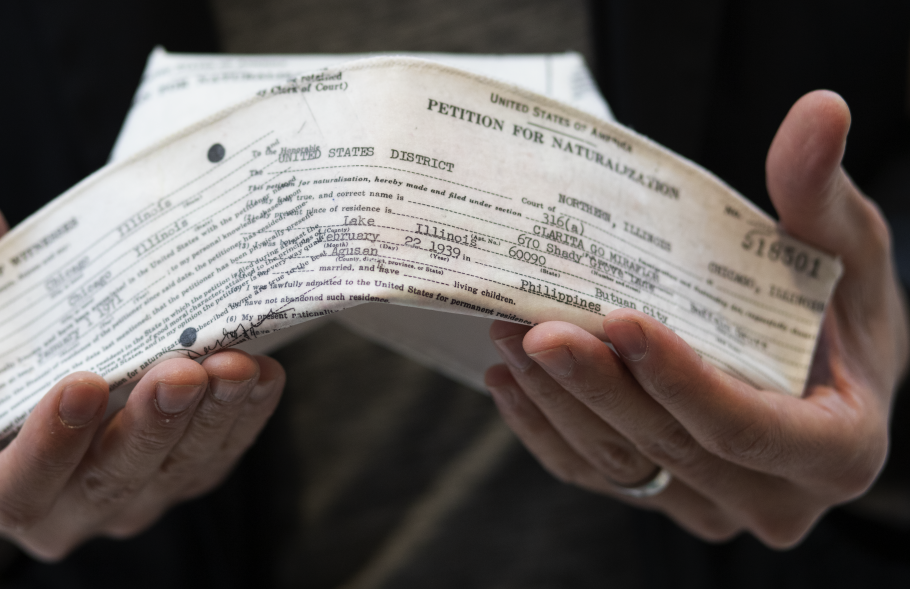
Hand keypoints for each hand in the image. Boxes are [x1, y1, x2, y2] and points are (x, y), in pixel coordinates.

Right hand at [0, 167, 286, 559]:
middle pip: (111, 481)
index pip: (16, 488)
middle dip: (150, 425)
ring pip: (177, 471)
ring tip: (234, 364)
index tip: (82, 383)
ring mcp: (133, 496)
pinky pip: (220, 457)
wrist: (61, 358)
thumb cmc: (2, 341)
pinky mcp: (186, 474)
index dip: (49, 444)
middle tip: (180, 369)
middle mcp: (66, 507)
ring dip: (210, 420)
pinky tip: (262, 373)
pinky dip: (243, 418)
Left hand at [485, 91, 909, 547]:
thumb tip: (819, 111)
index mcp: (838, 448)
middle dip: (595, 384)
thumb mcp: (846, 252)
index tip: (617, 318)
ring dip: (558, 401)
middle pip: (668, 446)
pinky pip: (596, 474)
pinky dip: (547, 430)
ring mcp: (711, 504)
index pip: (746, 427)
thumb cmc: (840, 311)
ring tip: (507, 334)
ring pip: (621, 466)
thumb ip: (821, 194)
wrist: (823, 372)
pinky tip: (509, 380)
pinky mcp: (665, 496)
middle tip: (534, 325)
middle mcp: (774, 497)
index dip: (678, 378)